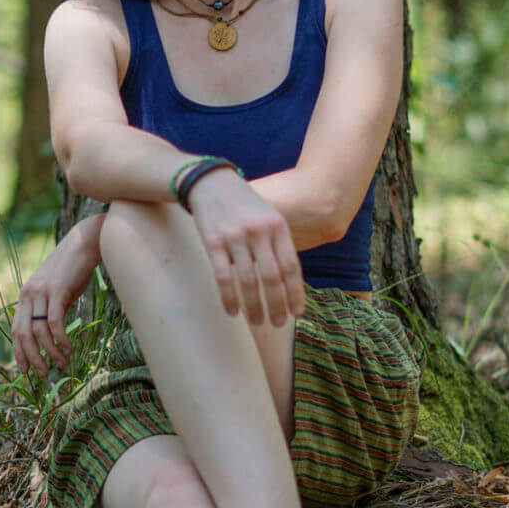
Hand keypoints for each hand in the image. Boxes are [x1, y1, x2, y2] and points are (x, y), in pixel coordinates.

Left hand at [11, 213, 104, 376]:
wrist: (85, 244)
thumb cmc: (74, 270)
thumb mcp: (57, 291)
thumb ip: (50, 309)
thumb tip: (51, 334)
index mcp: (26, 295)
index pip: (16, 329)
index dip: (19, 351)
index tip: (26, 369)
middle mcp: (29, 294)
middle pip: (23, 334)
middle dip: (32, 357)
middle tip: (43, 374)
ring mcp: (42, 291)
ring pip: (39, 331)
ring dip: (50, 352)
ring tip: (62, 362)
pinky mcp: (57, 290)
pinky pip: (54, 322)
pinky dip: (60, 339)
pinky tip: (69, 348)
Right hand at [187, 168, 304, 325]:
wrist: (211, 182)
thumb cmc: (244, 205)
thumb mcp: (269, 216)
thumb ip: (279, 244)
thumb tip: (289, 282)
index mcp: (277, 226)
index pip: (290, 266)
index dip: (295, 292)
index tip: (297, 313)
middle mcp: (258, 232)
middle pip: (272, 276)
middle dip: (277, 304)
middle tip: (278, 324)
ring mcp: (235, 237)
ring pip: (248, 280)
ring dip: (254, 306)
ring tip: (259, 322)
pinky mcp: (213, 241)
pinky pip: (223, 276)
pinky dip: (229, 297)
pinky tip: (233, 312)